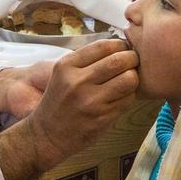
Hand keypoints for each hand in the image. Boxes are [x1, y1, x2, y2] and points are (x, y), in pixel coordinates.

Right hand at [0, 39, 138, 179]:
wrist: (47, 135)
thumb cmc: (59, 100)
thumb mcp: (63, 74)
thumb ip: (87, 59)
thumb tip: (120, 45)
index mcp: (67, 66)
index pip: (104, 46)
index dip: (120, 45)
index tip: (123, 49)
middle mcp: (78, 82)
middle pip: (120, 60)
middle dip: (132, 58)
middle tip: (132, 62)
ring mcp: (91, 101)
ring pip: (129, 80)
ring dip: (133, 78)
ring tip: (127, 80)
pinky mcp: (102, 118)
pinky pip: (128, 99)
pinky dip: (129, 95)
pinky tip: (120, 96)